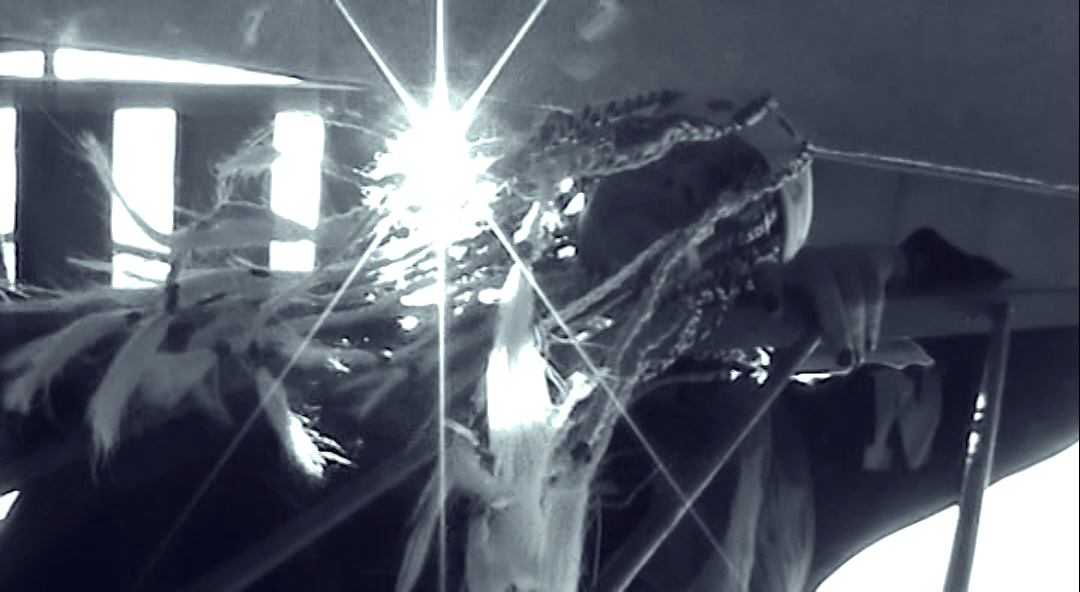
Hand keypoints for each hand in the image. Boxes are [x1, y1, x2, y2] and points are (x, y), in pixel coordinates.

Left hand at [755, 245, 903, 367]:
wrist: (854, 266)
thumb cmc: (809, 302)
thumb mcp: (791, 315)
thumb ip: (787, 332)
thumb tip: (783, 374)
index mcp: (776, 272)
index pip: (766, 274)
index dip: (771, 291)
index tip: (774, 311)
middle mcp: (805, 259)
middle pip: (822, 286)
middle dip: (836, 326)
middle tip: (844, 361)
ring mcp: (837, 255)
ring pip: (852, 295)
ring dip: (856, 331)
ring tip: (856, 358)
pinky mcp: (865, 258)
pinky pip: (873, 292)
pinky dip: (872, 322)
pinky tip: (869, 342)